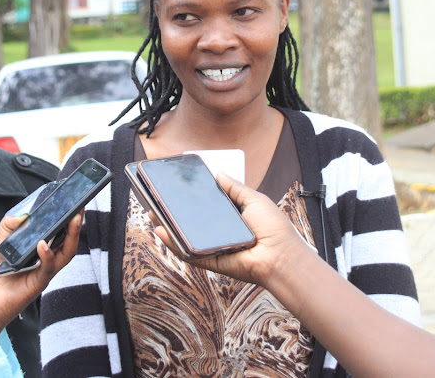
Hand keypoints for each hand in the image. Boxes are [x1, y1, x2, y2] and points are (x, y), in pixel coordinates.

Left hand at [0, 210, 83, 334]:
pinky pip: (48, 268)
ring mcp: (44, 272)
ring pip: (66, 253)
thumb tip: (23, 214)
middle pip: (69, 242)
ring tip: (73, 219)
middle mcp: (46, 261)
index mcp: (40, 251)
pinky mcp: (38, 283)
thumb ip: (8, 227)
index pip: (60, 233)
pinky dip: (48, 255)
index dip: (68, 219)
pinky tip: (43, 244)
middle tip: (80, 207)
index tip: (73, 203)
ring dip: (72, 236)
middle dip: (77, 224)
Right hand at [152, 173, 312, 286]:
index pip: (208, 205)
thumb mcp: (254, 200)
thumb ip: (235, 188)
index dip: (194, 197)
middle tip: (159, 199)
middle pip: (193, 220)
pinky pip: (189, 252)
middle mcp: (221, 232)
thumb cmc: (273, 228)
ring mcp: (214, 247)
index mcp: (232, 218)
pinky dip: (174, 244)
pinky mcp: (210, 260)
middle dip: (175, 211)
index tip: (178, 186)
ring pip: (186, 236)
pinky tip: (162, 231)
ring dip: (169, 226)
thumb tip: (218, 173)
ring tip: (153, 212)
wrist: (280, 256)